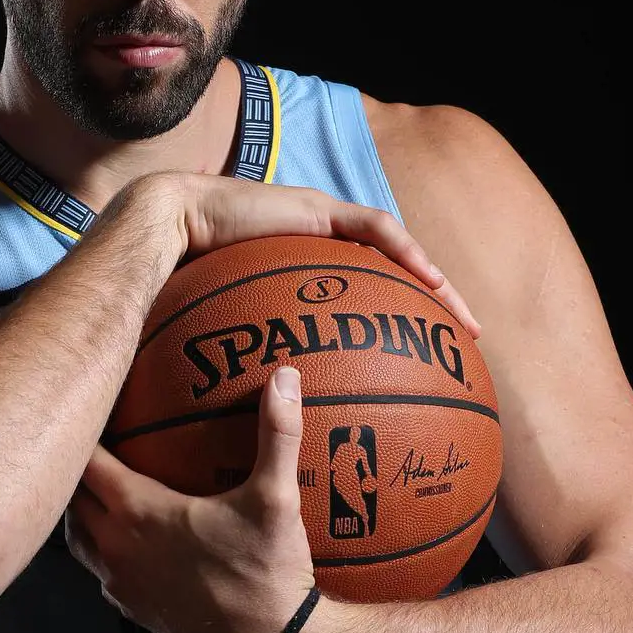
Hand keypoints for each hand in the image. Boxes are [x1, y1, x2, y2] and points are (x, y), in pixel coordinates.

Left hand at [65, 365, 315, 632]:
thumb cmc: (267, 573)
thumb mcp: (275, 497)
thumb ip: (277, 431)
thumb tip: (285, 375)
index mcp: (138, 513)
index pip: (86, 462)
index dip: (82, 431)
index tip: (91, 406)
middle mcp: (117, 548)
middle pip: (72, 497)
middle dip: (75, 465)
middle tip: (95, 435)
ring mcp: (121, 583)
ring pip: (78, 536)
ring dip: (81, 506)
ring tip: (101, 480)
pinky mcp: (133, 609)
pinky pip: (98, 567)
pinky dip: (99, 543)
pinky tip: (127, 533)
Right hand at [102, 173, 480, 338]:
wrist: (170, 228)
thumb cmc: (184, 282)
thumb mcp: (223, 333)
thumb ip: (244, 362)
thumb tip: (245, 425)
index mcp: (299, 273)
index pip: (358, 298)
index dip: (389, 329)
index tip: (413, 368)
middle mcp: (315, 246)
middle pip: (387, 275)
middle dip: (426, 310)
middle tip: (455, 348)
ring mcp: (318, 222)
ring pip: (394, 249)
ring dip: (432, 282)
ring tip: (461, 320)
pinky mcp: (318, 207)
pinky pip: (376, 228)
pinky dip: (409, 254)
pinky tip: (432, 283)